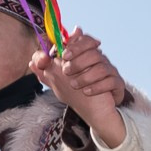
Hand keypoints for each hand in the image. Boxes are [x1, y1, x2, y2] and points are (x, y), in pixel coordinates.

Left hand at [33, 29, 127, 146]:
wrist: (97, 109)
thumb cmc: (77, 90)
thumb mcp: (58, 80)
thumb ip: (45, 70)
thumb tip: (32, 61)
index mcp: (86, 55)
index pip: (85, 41)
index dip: (75, 45)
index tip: (64, 55)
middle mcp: (100, 61)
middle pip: (94, 52)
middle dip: (79, 61)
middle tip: (66, 71)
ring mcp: (110, 72)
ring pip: (102, 67)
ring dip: (86, 76)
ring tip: (74, 85)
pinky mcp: (118, 84)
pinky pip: (111, 81)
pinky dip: (98, 87)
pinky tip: (87, 92)